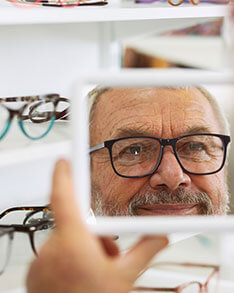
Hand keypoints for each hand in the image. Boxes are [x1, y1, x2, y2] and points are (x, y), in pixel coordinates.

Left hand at [26, 160, 167, 292]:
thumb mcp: (124, 277)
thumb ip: (145, 249)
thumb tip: (161, 234)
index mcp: (72, 242)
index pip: (64, 196)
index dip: (63, 175)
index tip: (63, 161)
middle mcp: (50, 249)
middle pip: (73, 226)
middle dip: (92, 236)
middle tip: (105, 255)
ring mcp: (39, 264)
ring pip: (65, 242)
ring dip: (81, 250)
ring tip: (93, 272)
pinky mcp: (35, 275)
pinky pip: (53, 256)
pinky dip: (67, 260)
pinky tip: (78, 278)